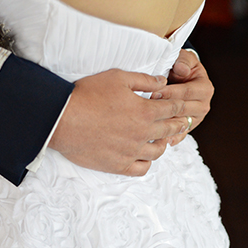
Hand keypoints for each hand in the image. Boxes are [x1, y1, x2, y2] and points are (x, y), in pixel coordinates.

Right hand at [49, 69, 190, 175]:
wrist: (63, 119)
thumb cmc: (88, 95)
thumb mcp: (118, 77)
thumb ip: (144, 80)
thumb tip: (162, 82)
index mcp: (145, 111)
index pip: (172, 109)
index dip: (180, 107)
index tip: (184, 107)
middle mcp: (142, 134)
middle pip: (169, 131)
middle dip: (178, 124)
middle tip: (182, 123)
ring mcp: (131, 152)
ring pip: (157, 152)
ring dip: (162, 144)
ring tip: (161, 139)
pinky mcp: (118, 165)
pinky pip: (141, 169)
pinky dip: (146, 163)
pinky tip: (144, 156)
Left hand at [150, 49, 213, 145]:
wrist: (181, 78)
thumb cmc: (180, 67)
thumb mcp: (184, 59)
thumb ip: (183, 61)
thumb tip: (181, 68)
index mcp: (205, 89)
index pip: (186, 92)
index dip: (170, 92)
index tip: (154, 92)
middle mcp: (203, 105)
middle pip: (183, 109)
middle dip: (165, 108)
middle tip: (147, 107)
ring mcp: (196, 119)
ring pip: (181, 124)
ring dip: (166, 124)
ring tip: (149, 124)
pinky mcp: (188, 128)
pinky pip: (180, 135)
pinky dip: (171, 138)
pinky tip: (161, 139)